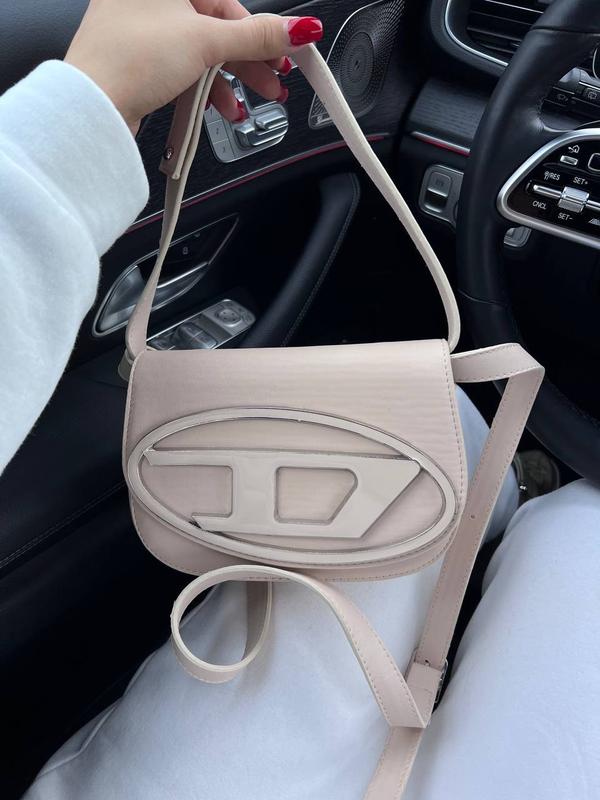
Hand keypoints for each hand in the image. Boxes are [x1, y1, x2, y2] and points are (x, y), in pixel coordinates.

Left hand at [65, 0, 322, 132]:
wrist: (92, 104)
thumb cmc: (131, 59)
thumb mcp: (207, 42)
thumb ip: (256, 37)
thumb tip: (298, 27)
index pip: (228, 3)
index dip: (259, 33)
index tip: (284, 54)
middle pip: (216, 28)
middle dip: (247, 62)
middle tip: (272, 84)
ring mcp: (142, 29)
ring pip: (199, 51)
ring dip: (228, 82)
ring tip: (247, 106)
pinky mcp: (138, 60)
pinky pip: (181, 68)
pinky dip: (202, 89)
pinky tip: (219, 108)